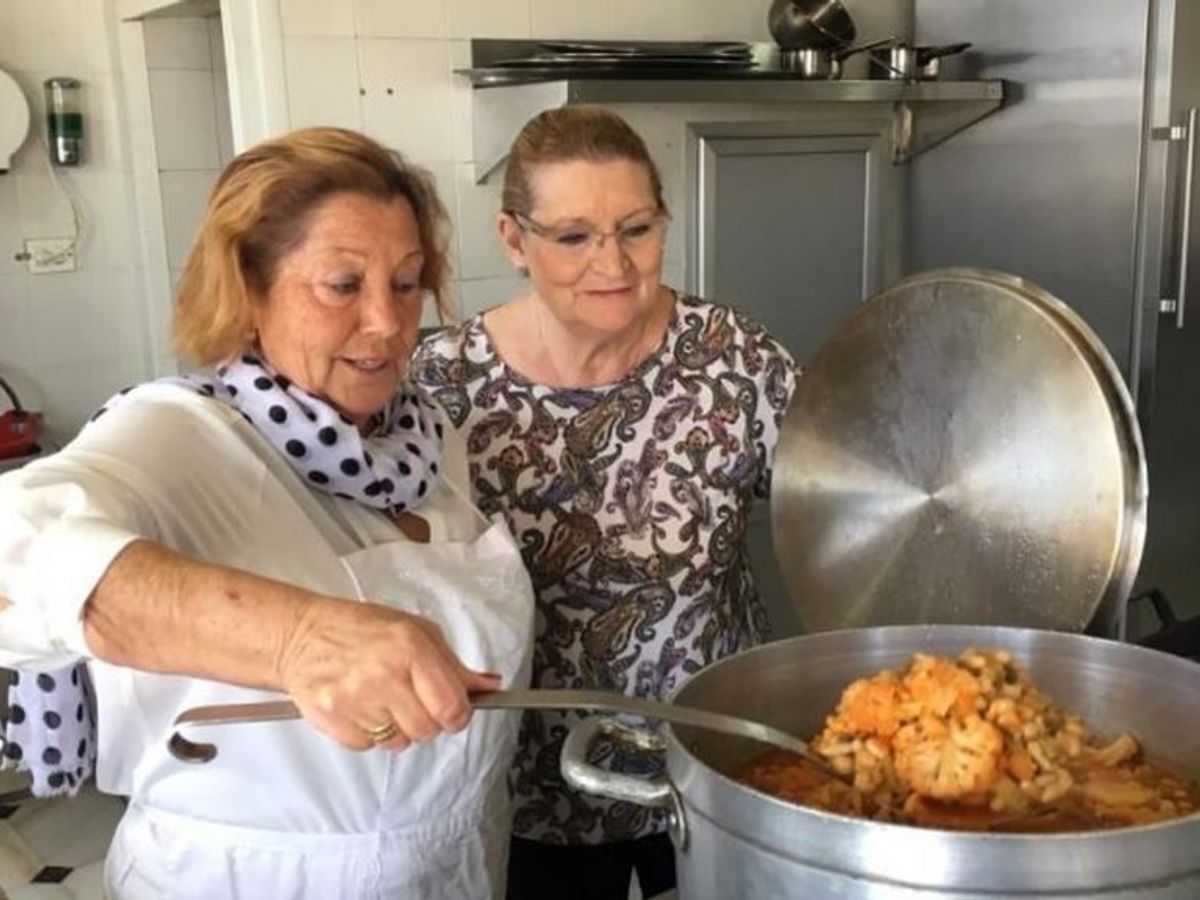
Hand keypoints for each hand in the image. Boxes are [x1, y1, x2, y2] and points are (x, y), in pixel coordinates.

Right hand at [276, 597, 500, 751]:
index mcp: (410, 648)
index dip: (458, 715)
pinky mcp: (331, 719)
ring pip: (399, 743)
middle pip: (428, 730)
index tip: (454, 711)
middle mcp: (384, 674)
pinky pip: (368, 747)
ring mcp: (355, 699)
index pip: (452, 706)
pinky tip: (361, 706)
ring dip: (397, 728)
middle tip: (412, 700)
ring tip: (382, 699)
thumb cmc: (361, 629)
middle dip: (427, 721)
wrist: (302, 634)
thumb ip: (454, 665)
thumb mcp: (416, 632)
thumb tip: (490, 687)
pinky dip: (369, 733)